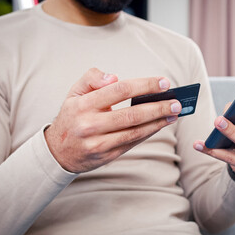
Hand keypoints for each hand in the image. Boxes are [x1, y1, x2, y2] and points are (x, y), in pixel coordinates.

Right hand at [44, 68, 181, 172]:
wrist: (58, 152)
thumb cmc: (72, 116)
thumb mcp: (74, 93)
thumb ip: (92, 79)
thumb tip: (113, 78)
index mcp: (83, 105)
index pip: (120, 90)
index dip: (145, 85)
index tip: (164, 83)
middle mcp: (91, 125)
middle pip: (132, 114)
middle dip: (158, 107)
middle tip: (176, 102)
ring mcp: (99, 143)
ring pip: (135, 131)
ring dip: (158, 122)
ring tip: (174, 114)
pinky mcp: (107, 156)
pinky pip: (132, 142)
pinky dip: (149, 133)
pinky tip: (160, 124)